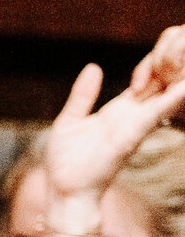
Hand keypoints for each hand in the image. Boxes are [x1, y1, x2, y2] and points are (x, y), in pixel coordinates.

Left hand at [41, 28, 184, 207]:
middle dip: (174, 69)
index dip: (155, 65)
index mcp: (117, 110)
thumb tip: (93, 67)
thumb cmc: (66, 160)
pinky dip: (169, 102)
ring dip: (179, 83)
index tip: (169, 45)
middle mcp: (131, 116)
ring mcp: (133, 126)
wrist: (64, 191)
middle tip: (184, 46)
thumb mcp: (69, 120)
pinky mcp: (130, 138)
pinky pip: (153, 116)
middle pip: (159, 86)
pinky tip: (183, 88)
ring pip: (163, 99)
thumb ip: (83, 95)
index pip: (144, 82)